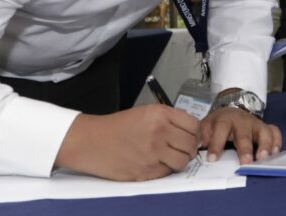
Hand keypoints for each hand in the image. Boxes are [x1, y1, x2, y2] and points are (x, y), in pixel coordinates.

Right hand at [55, 104, 199, 180]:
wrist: (91, 142)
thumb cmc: (118, 127)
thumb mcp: (146, 113)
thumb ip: (169, 120)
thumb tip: (192, 132)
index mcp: (160, 114)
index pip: (193, 125)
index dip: (194, 133)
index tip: (190, 136)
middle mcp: (159, 132)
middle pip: (191, 144)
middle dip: (190, 148)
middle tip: (182, 149)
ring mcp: (153, 152)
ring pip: (183, 161)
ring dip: (180, 161)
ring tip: (170, 158)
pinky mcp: (146, 170)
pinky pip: (167, 172)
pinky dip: (165, 169)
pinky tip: (155, 163)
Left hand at [200, 106, 281, 164]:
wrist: (229, 112)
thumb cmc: (216, 124)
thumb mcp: (204, 128)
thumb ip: (199, 138)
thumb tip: (191, 152)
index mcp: (224, 120)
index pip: (220, 130)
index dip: (216, 144)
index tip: (213, 159)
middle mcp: (242, 120)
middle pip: (244, 133)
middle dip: (245, 148)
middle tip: (246, 162)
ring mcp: (255, 123)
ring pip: (263, 131)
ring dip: (265, 145)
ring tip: (263, 158)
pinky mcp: (265, 127)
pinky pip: (274, 132)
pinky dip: (277, 141)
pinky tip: (274, 153)